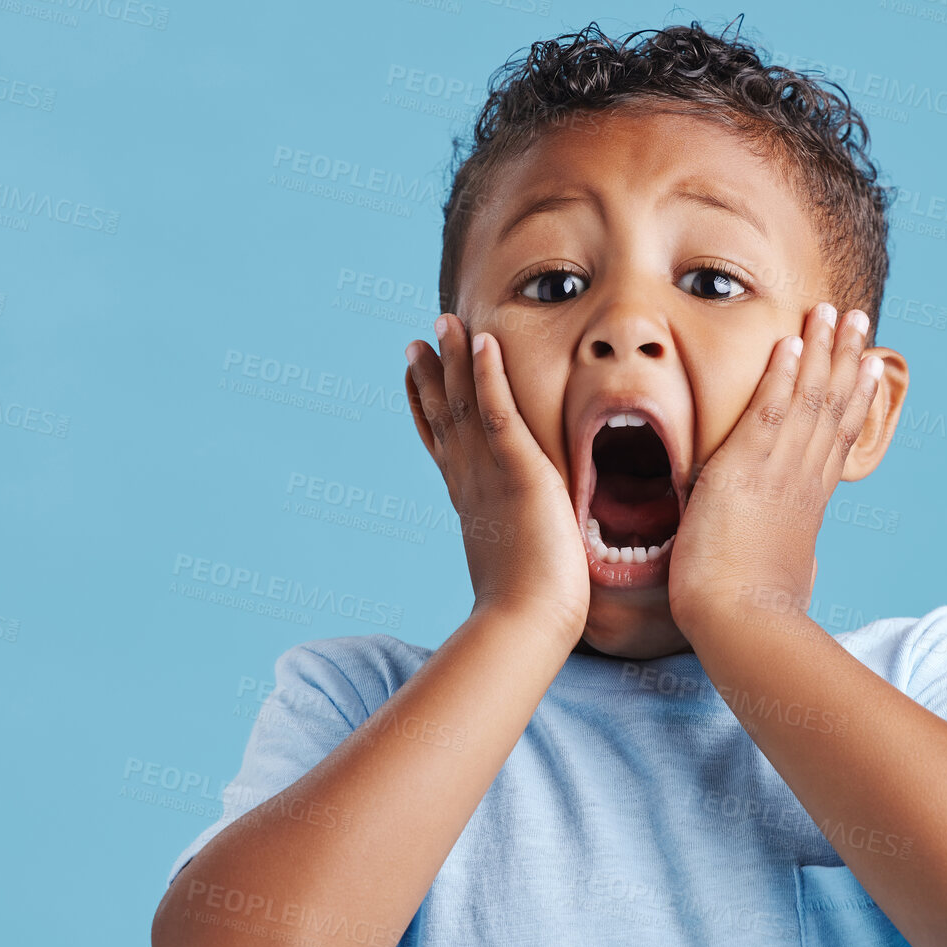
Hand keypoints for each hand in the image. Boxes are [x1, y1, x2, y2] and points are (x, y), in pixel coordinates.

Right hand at [405, 315, 589, 644]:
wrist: (526, 624)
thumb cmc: (529, 612)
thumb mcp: (517, 566)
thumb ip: (517, 545)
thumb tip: (530, 555)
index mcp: (470, 504)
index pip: (444, 447)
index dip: (427, 411)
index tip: (417, 382)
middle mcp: (470, 483)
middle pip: (444, 417)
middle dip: (431, 377)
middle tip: (417, 340)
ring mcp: (489, 475)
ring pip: (465, 405)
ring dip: (453, 360)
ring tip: (444, 322)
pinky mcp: (518, 472)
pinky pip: (499, 412)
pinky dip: (489, 373)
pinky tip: (483, 341)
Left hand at [666, 302, 885, 637]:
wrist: (741, 622)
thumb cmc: (755, 613)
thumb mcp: (785, 578)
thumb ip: (791, 559)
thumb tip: (797, 571)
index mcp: (810, 502)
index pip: (837, 437)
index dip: (854, 396)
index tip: (867, 364)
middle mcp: (803, 478)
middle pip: (833, 406)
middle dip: (845, 358)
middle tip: (857, 318)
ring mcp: (779, 470)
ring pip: (809, 398)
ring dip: (820, 351)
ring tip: (831, 312)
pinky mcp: (745, 468)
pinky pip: (768, 409)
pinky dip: (782, 373)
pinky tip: (791, 341)